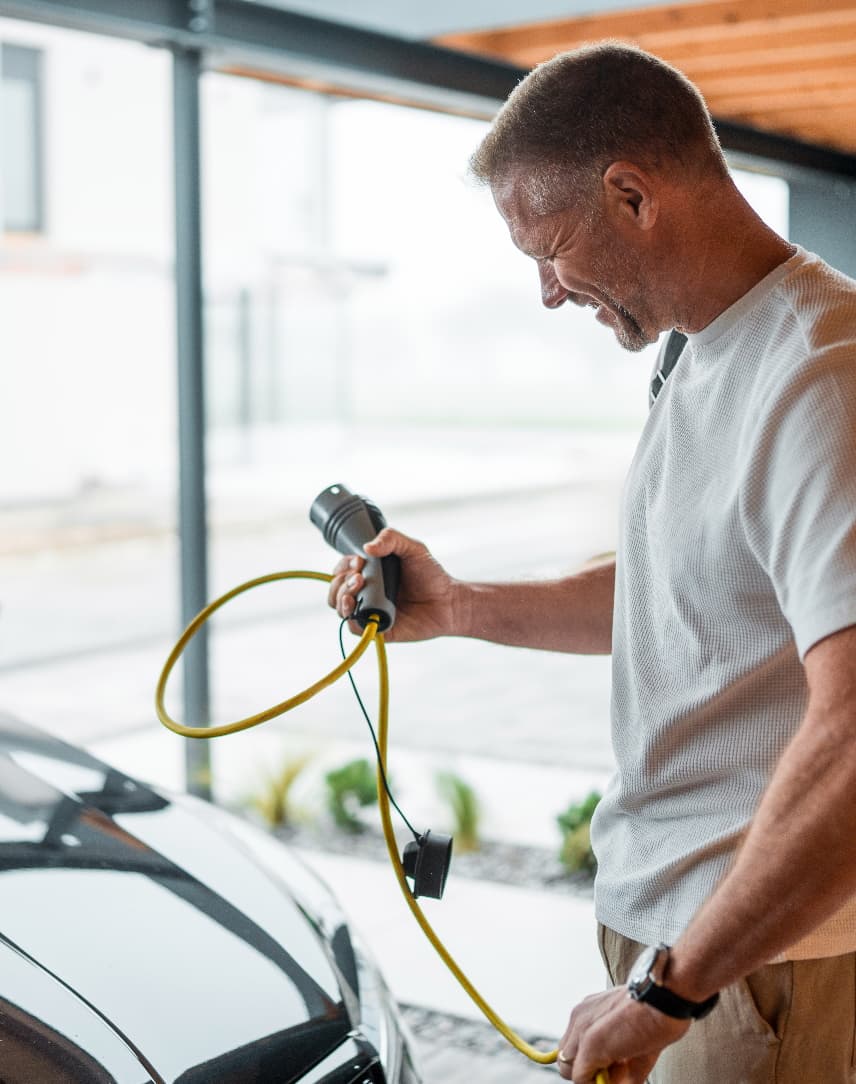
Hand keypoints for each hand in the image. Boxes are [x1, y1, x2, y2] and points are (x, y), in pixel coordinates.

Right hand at [326, 527, 464, 642]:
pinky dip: (350, 617)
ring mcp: (371, 611)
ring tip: (356, 589)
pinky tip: (355, 606)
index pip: (343, 569)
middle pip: (336, 589)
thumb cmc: (432, 576)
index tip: (358, 561)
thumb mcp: (413, 548)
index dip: (344, 565)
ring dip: (340, 596)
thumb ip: (392, 539)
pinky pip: (354, 627)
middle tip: (359, 576)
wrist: (449, 601)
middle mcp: (366, 593)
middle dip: (341, 581)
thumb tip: (367, 548)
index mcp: (370, 573)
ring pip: (340, 607)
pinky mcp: (378, 629)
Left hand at [557, 987, 688, 1082]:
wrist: (663, 1000)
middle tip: (613, 1070)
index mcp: (587, 1011)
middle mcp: (579, 1017)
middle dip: (585, 1070)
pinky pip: (579, 1077)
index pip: (572, 1044)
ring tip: (617, 1069)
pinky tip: (617, 1073)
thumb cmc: (654, 1015)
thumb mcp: (629, 1037)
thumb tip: (610, 1083)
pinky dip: (594, 1083)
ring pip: (567, 1068)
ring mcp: (581, 1031)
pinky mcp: (589, 1047)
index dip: (588, 1061)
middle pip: (565, 1056)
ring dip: (589, 1076)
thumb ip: (615, 1061)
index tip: (609, 1066)